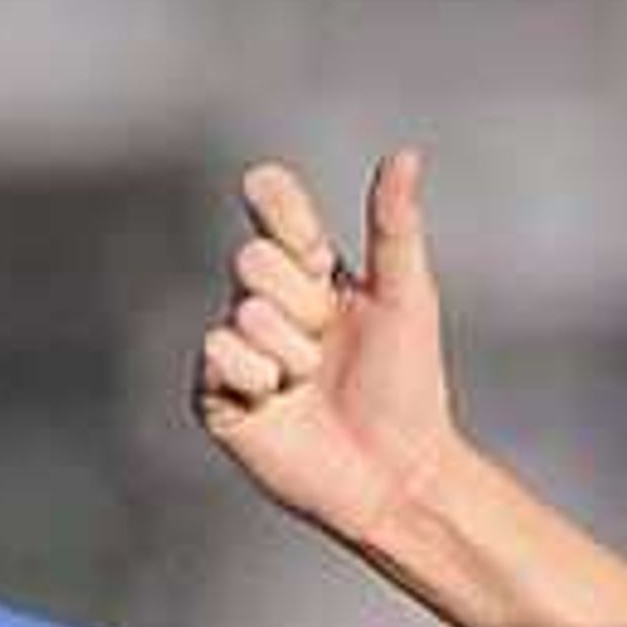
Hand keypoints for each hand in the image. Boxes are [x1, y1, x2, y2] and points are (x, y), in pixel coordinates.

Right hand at [196, 148, 464, 554]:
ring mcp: (239, 348)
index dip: (279, 207)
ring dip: (291, 351)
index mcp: (311, 273)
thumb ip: (394, 226)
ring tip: (313, 383)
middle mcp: (268, 304)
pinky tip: (280, 401)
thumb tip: (404, 155)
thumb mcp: (406, 298)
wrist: (399, 472)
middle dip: (301, 302)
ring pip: (242, 312)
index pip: (275, 211)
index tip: (294, 220)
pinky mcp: (218, 394)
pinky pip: (216, 353)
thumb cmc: (410, 389)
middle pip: (252, 258)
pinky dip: (256, 375)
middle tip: (328, 342)